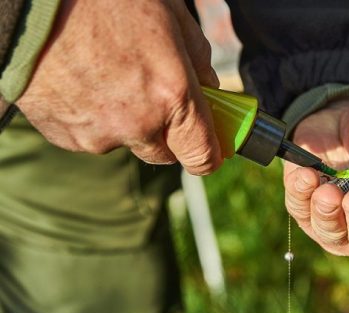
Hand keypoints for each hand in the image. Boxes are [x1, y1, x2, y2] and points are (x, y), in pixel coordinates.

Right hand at [16, 0, 221, 173]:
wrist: (33, 1)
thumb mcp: (171, 15)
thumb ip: (198, 60)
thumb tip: (210, 90)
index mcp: (171, 95)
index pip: (201, 157)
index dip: (209, 157)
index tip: (210, 151)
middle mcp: (137, 124)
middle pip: (163, 154)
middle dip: (167, 133)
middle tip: (157, 98)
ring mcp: (97, 134)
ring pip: (125, 142)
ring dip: (125, 121)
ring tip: (109, 75)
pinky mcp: (64, 135)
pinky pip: (90, 135)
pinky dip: (93, 117)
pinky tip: (84, 82)